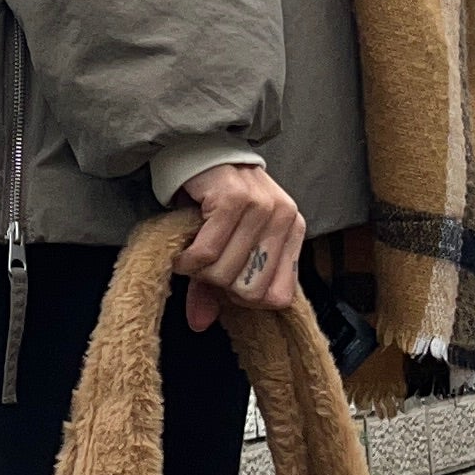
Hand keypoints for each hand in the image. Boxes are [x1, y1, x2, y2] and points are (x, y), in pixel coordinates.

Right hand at [171, 163, 306, 330]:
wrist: (200, 150)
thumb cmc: (216, 199)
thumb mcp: (228, 244)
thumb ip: (218, 287)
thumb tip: (201, 324)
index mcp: (293, 231)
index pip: (280, 297)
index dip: (247, 298)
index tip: (226, 281)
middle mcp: (284, 218)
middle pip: (250, 291)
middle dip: (220, 286)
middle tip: (206, 268)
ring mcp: (261, 206)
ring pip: (226, 273)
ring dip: (198, 273)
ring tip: (191, 256)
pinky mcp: (233, 199)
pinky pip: (206, 253)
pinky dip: (187, 260)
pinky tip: (181, 251)